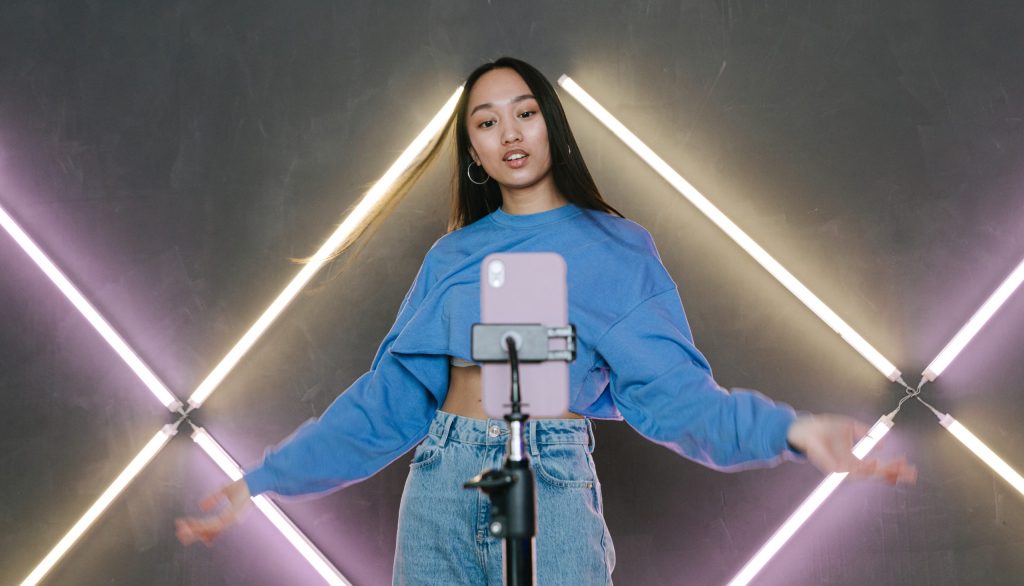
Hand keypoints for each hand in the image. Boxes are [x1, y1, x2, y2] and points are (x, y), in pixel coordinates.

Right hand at [175, 479, 251, 545]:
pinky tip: (193, 526)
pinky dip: (203, 526)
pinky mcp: (232, 516)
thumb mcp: (223, 491)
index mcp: (227, 517)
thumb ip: (213, 498)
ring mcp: (230, 519)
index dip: (199, 530)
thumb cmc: (241, 486)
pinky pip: (215, 524)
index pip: (211, 527)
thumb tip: (201, 506)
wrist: (253, 482)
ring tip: (182, 530)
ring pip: (209, 529)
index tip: (186, 530)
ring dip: (195, 530)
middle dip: (193, 533)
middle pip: (208, 531)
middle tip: (179, 534)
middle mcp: (228, 520)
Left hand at [786, 414, 916, 484]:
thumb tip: (882, 443)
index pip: (878, 467)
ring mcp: (841, 468)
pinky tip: (875, 464)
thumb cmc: (825, 428)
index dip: (894, 468)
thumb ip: (865, 433)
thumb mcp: (850, 427)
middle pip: (876, 473)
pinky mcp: (831, 467)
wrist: (804, 427)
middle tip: (911, 474)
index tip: (910, 467)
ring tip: (896, 469)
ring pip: (866, 473)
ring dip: (882, 471)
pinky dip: (863, 469)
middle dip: (894, 473)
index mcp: (855, 459)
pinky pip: (849, 470)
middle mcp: (850, 466)